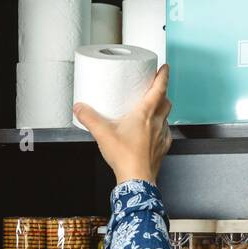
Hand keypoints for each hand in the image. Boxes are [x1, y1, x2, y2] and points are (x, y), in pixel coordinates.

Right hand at [73, 64, 171, 185]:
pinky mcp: (162, 149)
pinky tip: (153, 134)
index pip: (159, 88)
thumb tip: (79, 108)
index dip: (163, 76)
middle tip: (155, 90)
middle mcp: (157, 123)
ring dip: (162, 111)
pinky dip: (161, 130)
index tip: (164, 68)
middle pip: (166, 102)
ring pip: (167, 117)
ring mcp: (161, 136)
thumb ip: (89, 118)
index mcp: (146, 114)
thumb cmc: (125, 157)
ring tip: (153, 111)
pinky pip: (165, 134)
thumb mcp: (102, 134)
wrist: (136, 180)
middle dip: (162, 93)